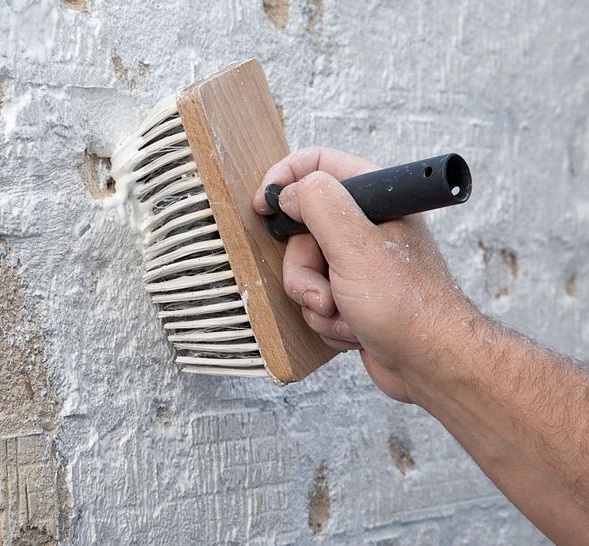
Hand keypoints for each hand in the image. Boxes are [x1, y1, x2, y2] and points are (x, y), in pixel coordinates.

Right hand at [254, 148, 474, 402]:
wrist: (431, 366)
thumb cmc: (409, 308)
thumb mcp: (355, 246)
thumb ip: (319, 205)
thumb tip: (289, 190)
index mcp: (377, 200)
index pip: (319, 164)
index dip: (285, 179)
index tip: (264, 206)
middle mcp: (368, 227)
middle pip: (302, 231)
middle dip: (304, 269)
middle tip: (322, 290)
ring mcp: (359, 263)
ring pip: (305, 270)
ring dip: (317, 300)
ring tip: (346, 314)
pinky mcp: (353, 295)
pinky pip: (315, 299)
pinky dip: (327, 320)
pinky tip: (354, 329)